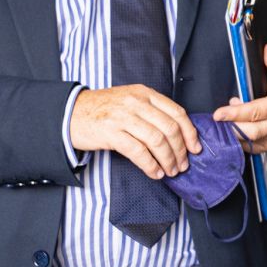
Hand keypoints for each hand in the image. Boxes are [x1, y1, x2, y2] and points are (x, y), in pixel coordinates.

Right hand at [70, 86, 200, 179]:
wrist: (71, 112)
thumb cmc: (103, 109)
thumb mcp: (130, 100)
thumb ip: (151, 110)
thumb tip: (177, 133)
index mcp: (145, 93)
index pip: (177, 112)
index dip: (190, 132)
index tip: (195, 148)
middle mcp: (136, 102)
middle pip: (170, 128)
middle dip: (181, 150)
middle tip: (183, 165)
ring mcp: (124, 117)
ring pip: (157, 141)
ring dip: (168, 160)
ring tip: (170, 171)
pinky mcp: (112, 133)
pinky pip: (138, 152)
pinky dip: (150, 165)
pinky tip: (155, 173)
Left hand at [213, 42, 266, 153]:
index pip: (256, 112)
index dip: (236, 114)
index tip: (218, 113)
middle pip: (251, 131)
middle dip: (232, 127)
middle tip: (217, 119)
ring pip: (250, 141)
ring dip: (234, 134)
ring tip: (224, 122)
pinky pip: (252, 148)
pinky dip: (240, 141)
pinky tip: (232, 130)